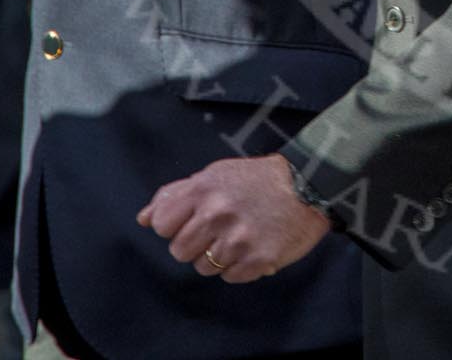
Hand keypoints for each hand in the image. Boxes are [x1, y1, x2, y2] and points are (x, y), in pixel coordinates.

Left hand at [139, 154, 328, 283]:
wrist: (308, 186)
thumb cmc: (256, 180)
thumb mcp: (214, 175)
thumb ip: (175, 194)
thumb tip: (143, 218)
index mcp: (203, 190)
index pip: (161, 225)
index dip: (174, 226)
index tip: (192, 220)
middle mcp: (217, 215)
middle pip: (179, 251)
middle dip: (195, 244)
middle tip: (218, 230)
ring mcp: (238, 240)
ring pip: (204, 267)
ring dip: (218, 257)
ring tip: (239, 237)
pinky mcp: (258, 260)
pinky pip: (231, 277)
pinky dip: (240, 266)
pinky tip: (253, 246)